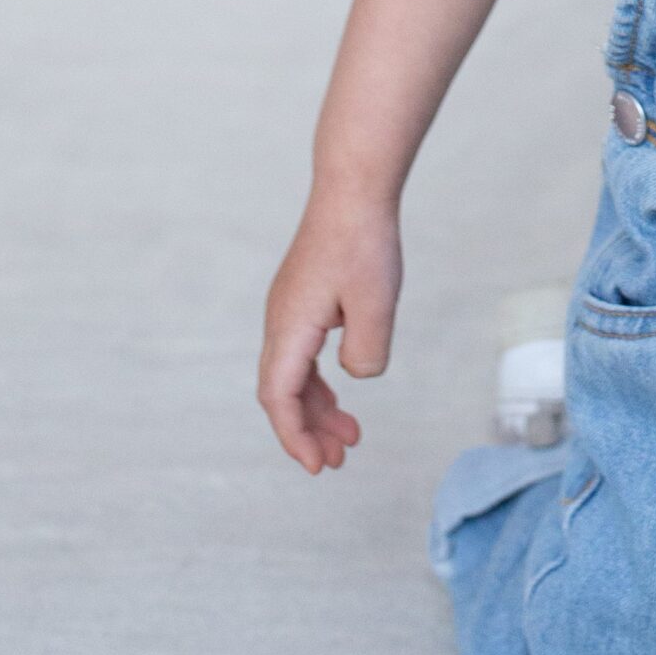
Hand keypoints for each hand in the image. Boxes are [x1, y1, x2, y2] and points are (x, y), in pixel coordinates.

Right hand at [258, 195, 402, 473]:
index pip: (279, 398)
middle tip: (338, 459)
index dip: (295, 436)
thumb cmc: (363, 242)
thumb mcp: (376, 303)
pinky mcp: (304, 300)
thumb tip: (356, 375)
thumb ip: (366, 351)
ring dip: (316, 408)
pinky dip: (320, 381)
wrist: (353, 190)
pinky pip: (303, 354)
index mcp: (290, 328)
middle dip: (307, 430)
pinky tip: (343, 391)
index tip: (318, 464)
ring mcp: (290, 310)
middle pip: (283, 393)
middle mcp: (281, 323)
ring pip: (293, 375)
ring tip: (350, 435)